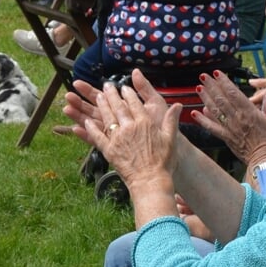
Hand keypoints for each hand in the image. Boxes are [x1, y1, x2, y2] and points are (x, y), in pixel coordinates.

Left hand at [67, 72, 180, 188]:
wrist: (150, 180)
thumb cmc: (163, 162)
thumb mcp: (170, 138)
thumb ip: (171, 120)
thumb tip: (179, 106)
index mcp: (144, 123)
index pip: (135, 103)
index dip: (128, 94)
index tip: (124, 87)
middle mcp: (129, 127)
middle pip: (118, 107)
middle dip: (112, 94)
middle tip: (107, 85)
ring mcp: (117, 138)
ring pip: (107, 117)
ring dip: (102, 105)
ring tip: (98, 96)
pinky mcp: (109, 150)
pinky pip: (97, 136)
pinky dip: (90, 128)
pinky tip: (86, 122)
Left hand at [193, 73, 265, 168]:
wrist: (264, 159)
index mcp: (249, 112)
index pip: (233, 93)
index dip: (224, 82)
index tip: (217, 73)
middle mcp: (237, 118)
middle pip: (221, 99)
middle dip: (211, 86)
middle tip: (203, 76)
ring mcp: (229, 128)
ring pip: (214, 111)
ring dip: (205, 99)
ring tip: (198, 88)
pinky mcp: (225, 138)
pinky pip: (212, 128)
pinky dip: (202, 120)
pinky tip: (195, 113)